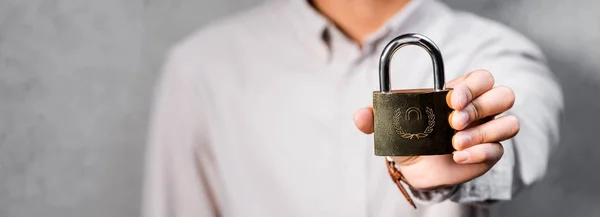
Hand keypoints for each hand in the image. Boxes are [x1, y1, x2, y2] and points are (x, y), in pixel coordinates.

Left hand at [354, 70, 519, 189]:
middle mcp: (479, 109)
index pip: (480, 78)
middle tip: (454, 121)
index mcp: (459, 93)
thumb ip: (376, 118)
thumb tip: (359, 116)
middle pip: (503, 94)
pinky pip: (499, 150)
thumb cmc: (410, 138)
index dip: (471, 86)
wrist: (417, 169)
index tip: (452, 98)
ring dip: (483, 132)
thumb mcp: (391, 127)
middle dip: (481, 107)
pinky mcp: (489, 153)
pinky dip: (479, 152)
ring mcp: (488, 131)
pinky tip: (458, 156)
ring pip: (509, 123)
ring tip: (454, 143)